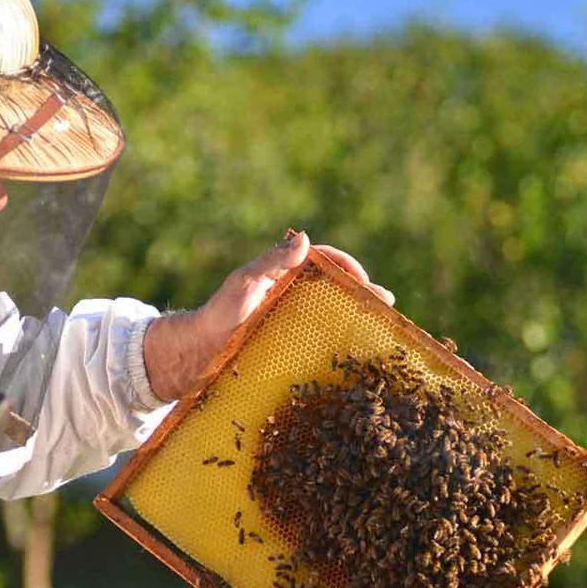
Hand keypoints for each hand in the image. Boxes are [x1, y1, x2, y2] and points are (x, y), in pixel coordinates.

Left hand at [143, 231, 393, 400]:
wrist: (201, 349)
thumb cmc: (220, 312)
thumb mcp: (244, 282)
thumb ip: (271, 261)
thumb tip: (305, 238)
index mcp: (284, 273)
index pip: (322, 260)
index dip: (345, 265)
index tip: (361, 279)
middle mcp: (292, 293)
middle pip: (334, 285)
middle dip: (361, 291)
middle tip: (385, 303)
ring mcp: (292, 316)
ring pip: (332, 310)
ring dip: (357, 314)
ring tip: (380, 324)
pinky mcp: (289, 339)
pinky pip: (320, 334)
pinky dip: (341, 337)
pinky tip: (356, 349)